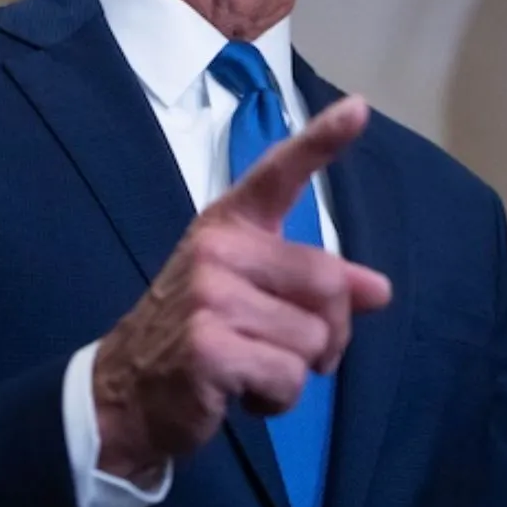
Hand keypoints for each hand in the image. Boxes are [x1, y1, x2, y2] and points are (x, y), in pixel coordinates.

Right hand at [92, 95, 392, 481]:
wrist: (126, 391)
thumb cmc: (203, 335)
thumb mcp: (256, 296)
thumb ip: (317, 286)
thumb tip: (379, 290)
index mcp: (230, 225)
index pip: (279, 174)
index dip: (322, 141)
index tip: (359, 108)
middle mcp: (218, 249)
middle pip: (329, 283)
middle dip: (330, 331)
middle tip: (292, 349)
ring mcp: (209, 296)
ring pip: (314, 338)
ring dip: (298, 370)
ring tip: (253, 368)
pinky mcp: (208, 348)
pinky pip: (289, 378)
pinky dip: (278, 399)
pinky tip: (242, 394)